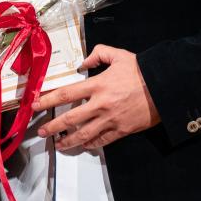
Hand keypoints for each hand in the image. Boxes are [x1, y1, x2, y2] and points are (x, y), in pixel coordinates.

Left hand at [34, 45, 159, 151]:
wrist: (164, 87)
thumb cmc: (141, 71)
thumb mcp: (119, 55)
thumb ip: (99, 54)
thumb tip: (84, 61)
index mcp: (98, 85)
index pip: (66, 94)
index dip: (48, 100)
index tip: (36, 104)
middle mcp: (101, 104)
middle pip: (70, 119)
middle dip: (53, 126)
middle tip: (41, 131)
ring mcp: (111, 119)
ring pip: (84, 134)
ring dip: (68, 141)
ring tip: (58, 144)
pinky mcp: (121, 130)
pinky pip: (102, 141)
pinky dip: (91, 144)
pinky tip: (84, 145)